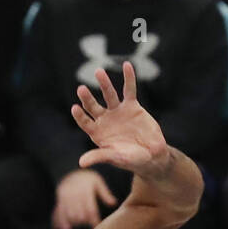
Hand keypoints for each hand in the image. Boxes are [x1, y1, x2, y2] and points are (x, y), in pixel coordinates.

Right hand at [51, 167, 116, 228]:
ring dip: (73, 224)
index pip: (90, 209)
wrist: (70, 169)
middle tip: (88, 227)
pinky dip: (61, 222)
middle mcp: (74, 194)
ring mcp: (65, 197)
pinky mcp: (59, 199)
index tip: (97, 226)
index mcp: (85, 190)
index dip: (94, 220)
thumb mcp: (98, 182)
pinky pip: (59, 212)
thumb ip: (105, 193)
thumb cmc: (88, 178)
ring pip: (68, 215)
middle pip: (78, 214)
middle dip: (83, 223)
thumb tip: (114, 203)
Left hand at [71, 62, 170, 180]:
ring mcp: (117, 111)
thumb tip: (81, 163)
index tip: (75, 108)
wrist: (152, 155)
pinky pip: (129, 90)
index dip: (80, 116)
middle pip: (93, 106)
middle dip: (87, 98)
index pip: (85, 122)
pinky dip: (129, 78)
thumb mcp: (116, 158)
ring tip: (98, 71)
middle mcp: (105, 119)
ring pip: (109, 94)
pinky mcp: (132, 106)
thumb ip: (99, 156)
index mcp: (97, 132)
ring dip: (104, 83)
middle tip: (81, 89)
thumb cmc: (131, 160)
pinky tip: (126, 65)